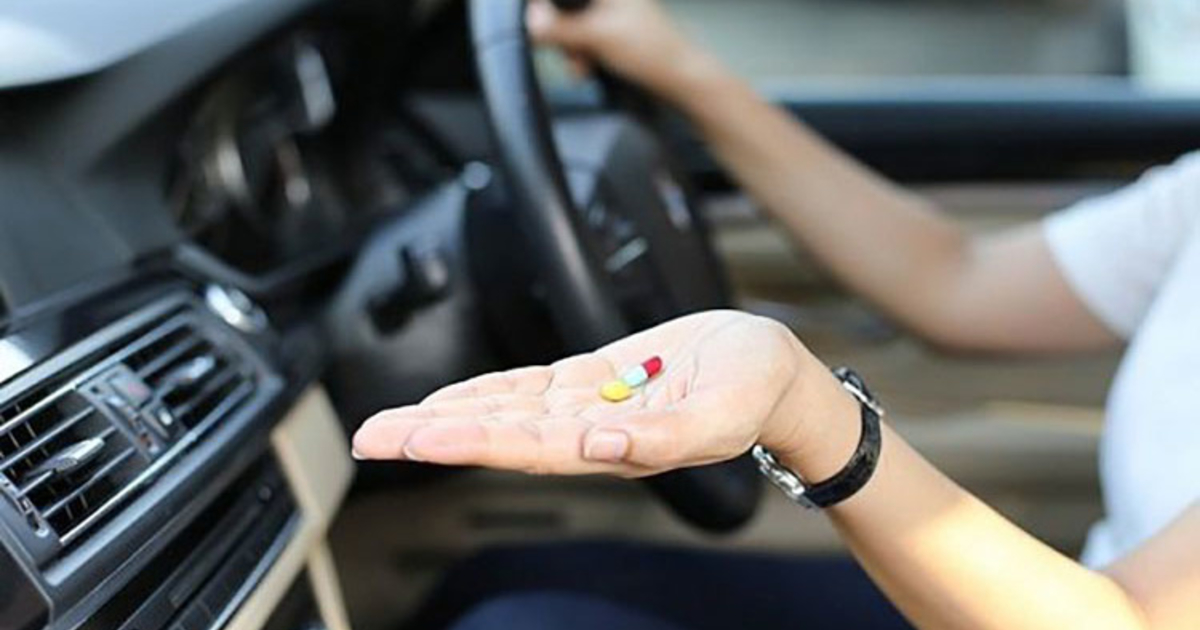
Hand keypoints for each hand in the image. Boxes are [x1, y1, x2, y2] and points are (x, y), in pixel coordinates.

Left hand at [352, 311, 824, 477]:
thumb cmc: (756, 391)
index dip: (469, 441)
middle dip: (431, 433)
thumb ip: (660, 437)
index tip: (415, 440)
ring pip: (501, 409)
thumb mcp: (720, 413)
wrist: (771, 370)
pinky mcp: (592, 378)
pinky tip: (451, 399)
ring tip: (389, 423)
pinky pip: (526, 386)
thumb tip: (599, 445)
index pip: (526, 446)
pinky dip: (484, 391)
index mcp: (616, 443)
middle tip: (368, 437)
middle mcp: (590, 429)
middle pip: (496, 432)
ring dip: (444, 414)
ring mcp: (587, 404)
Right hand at [525, 0, 717, 103]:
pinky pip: (589, 38)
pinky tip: (588, 69)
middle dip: (563, 33)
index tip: (539, 25)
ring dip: (572, 48)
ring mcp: (616, 13)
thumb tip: (529, 18)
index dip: (548, 9)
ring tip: (581, 68)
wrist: (680, 79)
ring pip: (576, 25)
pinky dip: (584, 54)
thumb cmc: (649, 51)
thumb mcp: (596, 37)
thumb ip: (558, 28)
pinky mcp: (618, 32)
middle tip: (569, 53)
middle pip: (569, 8)